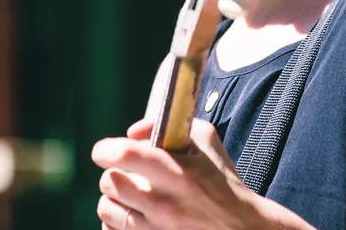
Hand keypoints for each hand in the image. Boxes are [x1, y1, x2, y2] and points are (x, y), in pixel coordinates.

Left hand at [91, 117, 264, 229]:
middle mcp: (164, 203)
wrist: (241, 229)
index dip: (105, 149)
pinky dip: (116, 223)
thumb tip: (131, 133)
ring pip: (106, 210)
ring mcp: (157, 229)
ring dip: (113, 200)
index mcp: (177, 172)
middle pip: (109, 183)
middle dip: (111, 175)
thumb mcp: (206, 141)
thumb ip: (166, 126)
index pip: (124, 155)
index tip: (104, 151)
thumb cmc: (222, 181)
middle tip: (125, 174)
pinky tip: (133, 216)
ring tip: (129, 196)